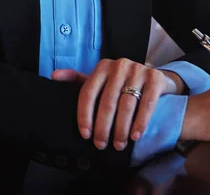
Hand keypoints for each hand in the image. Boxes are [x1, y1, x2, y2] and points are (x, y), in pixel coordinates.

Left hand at [52, 58, 180, 150]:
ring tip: (118, 144)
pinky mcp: (155, 78)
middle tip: (101, 145)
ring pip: (127, 104)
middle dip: (103, 127)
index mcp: (103, 66)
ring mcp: (138, 70)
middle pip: (107, 101)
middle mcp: (120, 65)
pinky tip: (135, 135)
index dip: (85, 115)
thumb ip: (77, 79)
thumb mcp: (100, 80)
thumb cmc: (121, 83)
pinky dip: (140, 122)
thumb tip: (53, 75)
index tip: (85, 135)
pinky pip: (146, 103)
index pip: (88, 92)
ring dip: (121, 128)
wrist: (154, 78)